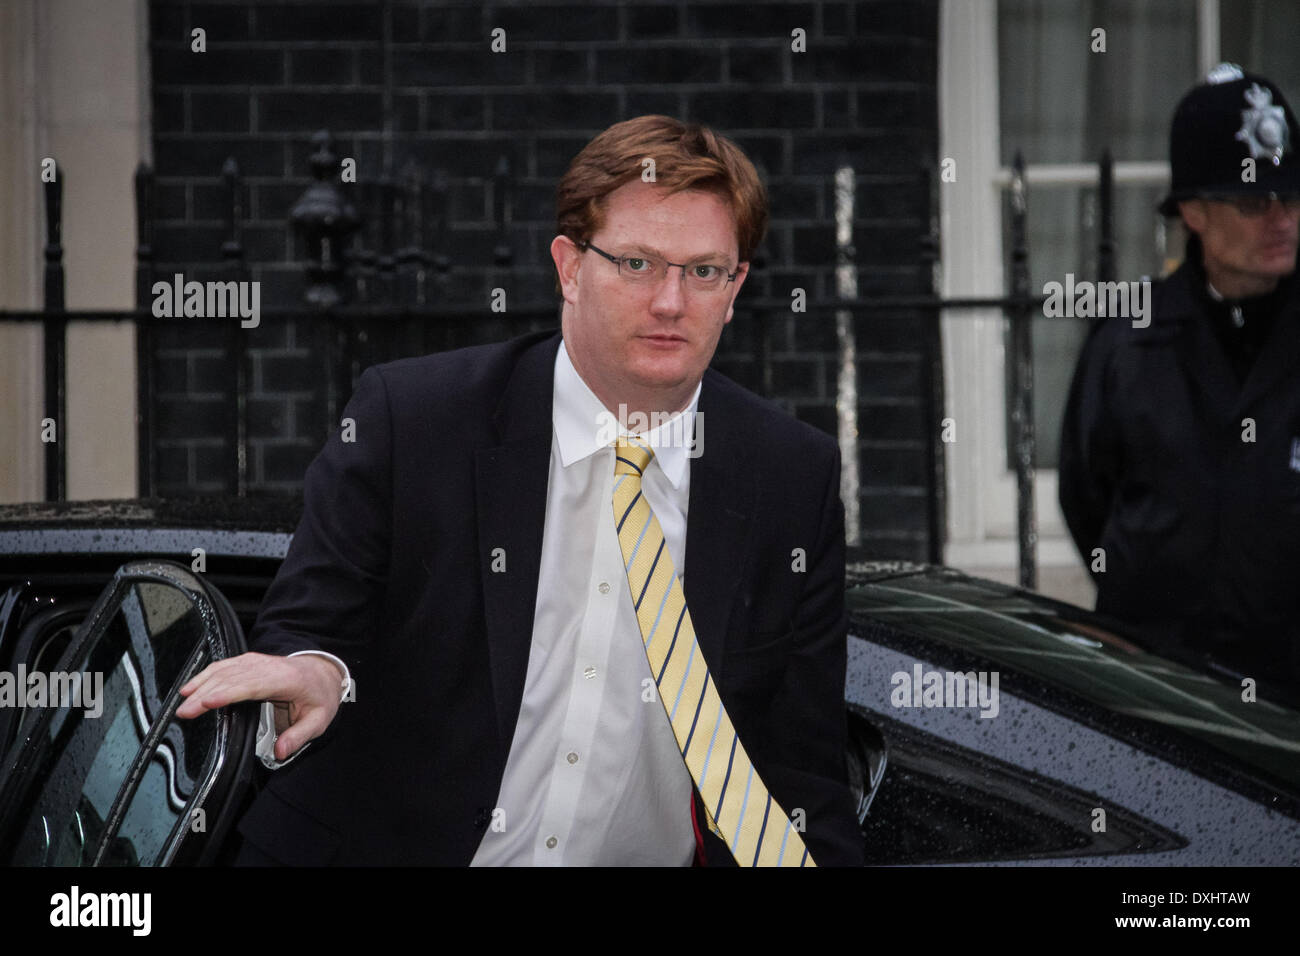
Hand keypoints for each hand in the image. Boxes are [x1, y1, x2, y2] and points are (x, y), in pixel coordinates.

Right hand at [177, 652, 345, 760]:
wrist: (323, 671)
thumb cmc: (319, 695)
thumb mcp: (319, 719)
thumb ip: (299, 736)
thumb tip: (280, 752)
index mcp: (285, 680)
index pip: (252, 685)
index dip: (227, 693)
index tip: (207, 702)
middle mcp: (267, 667)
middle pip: (231, 678)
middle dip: (205, 694)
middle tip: (185, 712)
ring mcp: (257, 662)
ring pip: (224, 670)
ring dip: (201, 683)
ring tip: (183, 701)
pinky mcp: (249, 662)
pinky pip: (224, 666)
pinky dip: (206, 675)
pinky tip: (192, 685)